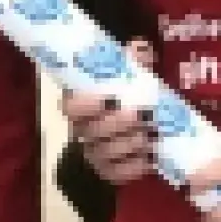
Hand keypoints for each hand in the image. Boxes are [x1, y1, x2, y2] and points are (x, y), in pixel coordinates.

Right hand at [61, 39, 158, 184]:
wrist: (128, 125)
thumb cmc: (125, 94)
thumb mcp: (128, 73)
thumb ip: (132, 60)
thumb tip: (140, 46)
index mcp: (78, 104)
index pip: (70, 107)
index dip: (86, 104)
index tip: (109, 98)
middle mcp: (80, 130)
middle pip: (91, 131)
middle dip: (118, 125)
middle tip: (142, 117)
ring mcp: (93, 153)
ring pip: (105, 153)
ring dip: (130, 145)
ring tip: (150, 137)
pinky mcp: (108, 172)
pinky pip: (117, 175)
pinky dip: (135, 168)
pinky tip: (150, 158)